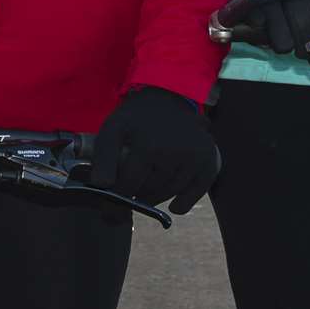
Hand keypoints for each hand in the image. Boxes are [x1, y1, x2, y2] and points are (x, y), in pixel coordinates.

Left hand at [91, 86, 220, 214]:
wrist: (168, 97)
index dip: (116, 202)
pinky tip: (173, 206)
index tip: (108, 212)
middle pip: (149, 192)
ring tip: (144, 189)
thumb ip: (103, 157)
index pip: (129, 186)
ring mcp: (194, 157)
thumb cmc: (137, 117)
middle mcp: (175, 153)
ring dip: (155, 197)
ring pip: (169, 193)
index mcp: (149, 146)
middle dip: (135, 198)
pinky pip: (196, 192)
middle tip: (126, 198)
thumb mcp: (113, 129)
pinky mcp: (208, 159)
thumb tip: (101, 186)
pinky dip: (183, 202)